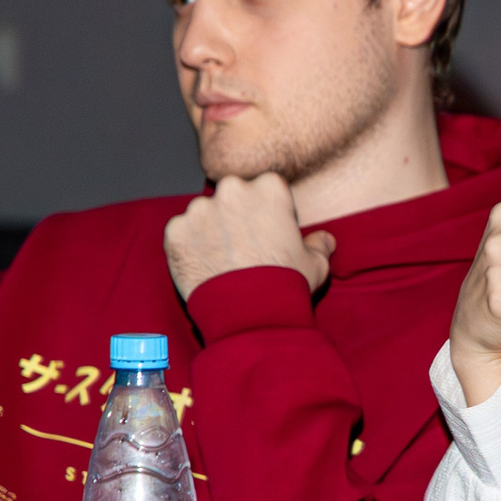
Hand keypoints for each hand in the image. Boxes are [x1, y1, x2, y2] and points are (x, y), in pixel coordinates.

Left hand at [166, 173, 335, 300]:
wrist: (249, 313)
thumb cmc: (287, 284)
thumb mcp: (315, 263)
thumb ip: (318, 245)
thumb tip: (324, 240)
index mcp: (269, 188)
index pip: (267, 188)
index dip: (269, 210)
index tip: (270, 231)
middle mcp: (232, 189)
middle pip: (232, 194)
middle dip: (236, 213)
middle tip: (245, 245)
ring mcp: (199, 209)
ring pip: (204, 212)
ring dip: (211, 229)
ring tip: (224, 260)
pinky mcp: (175, 230)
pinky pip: (182, 232)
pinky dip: (190, 245)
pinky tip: (206, 267)